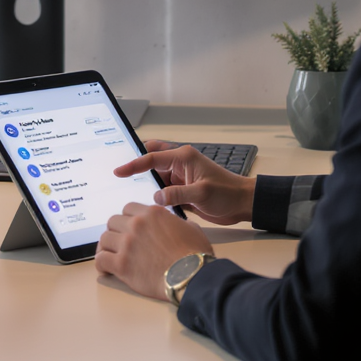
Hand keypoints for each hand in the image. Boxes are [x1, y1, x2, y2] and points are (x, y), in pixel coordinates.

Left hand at [95, 202, 212, 300]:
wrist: (192, 276)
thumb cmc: (195, 255)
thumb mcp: (191, 228)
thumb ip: (176, 222)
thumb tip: (175, 224)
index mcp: (151, 213)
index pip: (128, 208)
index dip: (128, 218)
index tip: (129, 227)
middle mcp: (136, 224)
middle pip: (113, 221)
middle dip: (116, 231)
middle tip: (120, 242)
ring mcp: (127, 243)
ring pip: (104, 239)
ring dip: (107, 247)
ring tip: (110, 255)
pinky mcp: (121, 264)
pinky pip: (101, 259)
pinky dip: (101, 264)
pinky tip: (105, 269)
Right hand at [114, 141, 255, 224]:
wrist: (242, 204)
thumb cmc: (227, 193)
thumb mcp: (202, 193)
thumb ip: (178, 194)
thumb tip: (156, 198)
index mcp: (183, 157)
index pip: (152, 157)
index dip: (134, 164)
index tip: (119, 171)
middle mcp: (179, 164)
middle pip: (150, 161)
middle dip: (135, 166)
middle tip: (118, 173)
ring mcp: (179, 177)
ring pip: (154, 177)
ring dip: (143, 183)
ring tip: (126, 190)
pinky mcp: (181, 190)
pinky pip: (161, 190)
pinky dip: (152, 194)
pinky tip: (144, 203)